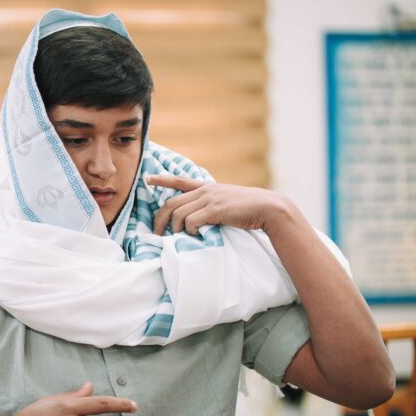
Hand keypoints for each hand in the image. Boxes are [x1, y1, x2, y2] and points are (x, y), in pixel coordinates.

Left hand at [146, 174, 290, 235]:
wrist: (268, 207)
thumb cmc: (248, 209)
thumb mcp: (226, 202)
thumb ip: (210, 205)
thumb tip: (196, 219)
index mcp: (206, 187)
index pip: (179, 181)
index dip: (162, 180)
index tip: (147, 179)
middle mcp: (204, 191)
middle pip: (171, 204)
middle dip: (160, 220)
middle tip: (156, 234)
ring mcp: (209, 199)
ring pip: (178, 214)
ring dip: (176, 229)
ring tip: (182, 237)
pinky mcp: (215, 210)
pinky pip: (191, 221)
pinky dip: (189, 231)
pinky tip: (196, 235)